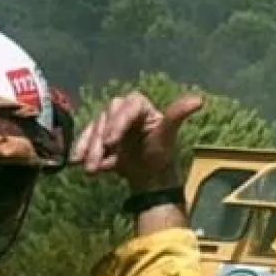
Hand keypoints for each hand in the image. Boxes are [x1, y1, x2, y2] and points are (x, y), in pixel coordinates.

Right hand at [69, 91, 203, 192]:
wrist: (150, 175)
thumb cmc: (161, 152)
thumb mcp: (168, 134)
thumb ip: (177, 114)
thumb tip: (199, 100)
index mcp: (140, 105)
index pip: (125, 107)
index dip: (117, 123)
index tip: (112, 142)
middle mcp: (123, 110)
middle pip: (106, 118)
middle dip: (100, 141)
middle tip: (97, 162)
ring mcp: (110, 123)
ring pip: (95, 130)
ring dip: (90, 150)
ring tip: (90, 170)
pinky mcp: (100, 136)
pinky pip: (87, 139)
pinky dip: (81, 150)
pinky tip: (76, 162)